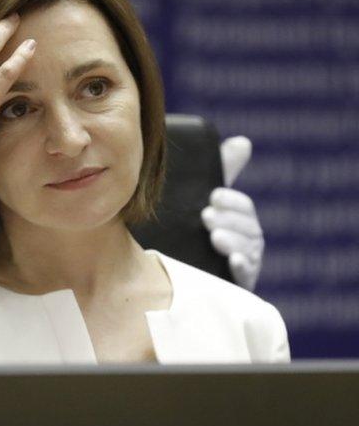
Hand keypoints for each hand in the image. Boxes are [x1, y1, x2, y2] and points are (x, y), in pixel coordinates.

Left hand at [201, 136, 263, 290]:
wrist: (177, 272)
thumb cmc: (195, 228)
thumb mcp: (206, 199)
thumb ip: (224, 170)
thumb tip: (243, 142)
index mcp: (240, 219)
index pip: (244, 207)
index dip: (232, 202)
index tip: (213, 197)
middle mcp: (247, 240)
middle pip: (248, 228)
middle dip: (229, 220)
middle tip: (206, 216)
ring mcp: (245, 262)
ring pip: (248, 250)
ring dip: (233, 241)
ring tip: (215, 236)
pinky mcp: (238, 284)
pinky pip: (247, 276)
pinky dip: (242, 267)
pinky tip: (234, 262)